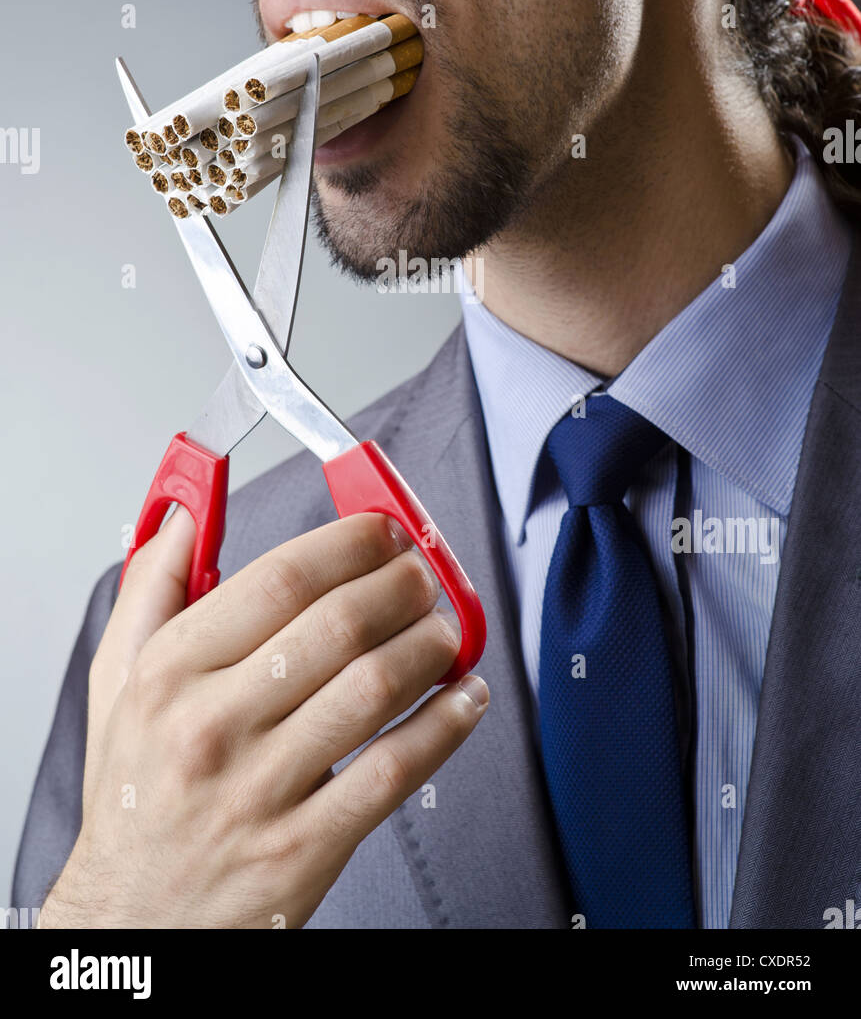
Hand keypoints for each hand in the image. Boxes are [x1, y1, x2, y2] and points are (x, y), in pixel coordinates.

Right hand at [39, 506, 487, 927]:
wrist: (135, 918)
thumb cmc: (136, 794)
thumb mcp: (117, 682)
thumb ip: (153, 586)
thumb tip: (184, 511)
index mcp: (170, 674)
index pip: (280, 579)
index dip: (350, 543)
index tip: (382, 533)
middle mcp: (213, 726)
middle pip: (340, 624)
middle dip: (405, 585)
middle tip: (425, 577)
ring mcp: (261, 790)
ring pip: (375, 688)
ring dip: (432, 645)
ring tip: (445, 632)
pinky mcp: (304, 847)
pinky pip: (394, 770)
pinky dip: (445, 724)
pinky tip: (463, 698)